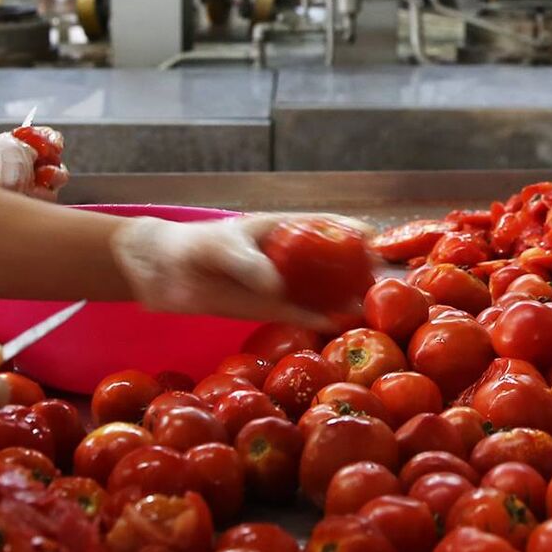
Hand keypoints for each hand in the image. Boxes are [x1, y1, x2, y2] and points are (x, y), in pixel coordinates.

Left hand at [111, 215, 360, 329]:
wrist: (165, 271)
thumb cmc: (196, 246)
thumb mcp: (223, 248)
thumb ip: (249, 264)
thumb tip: (276, 286)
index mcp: (288, 229)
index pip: (331, 226)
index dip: (357, 233)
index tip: (379, 242)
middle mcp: (293, 257)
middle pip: (338, 262)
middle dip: (363, 271)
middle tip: (386, 284)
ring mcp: (286, 284)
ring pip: (326, 291)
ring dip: (349, 299)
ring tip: (374, 309)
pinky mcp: (272, 309)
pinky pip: (304, 315)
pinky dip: (323, 320)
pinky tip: (341, 326)